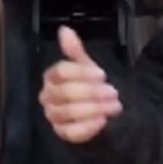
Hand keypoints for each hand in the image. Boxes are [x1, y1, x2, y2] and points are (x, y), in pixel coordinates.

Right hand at [40, 27, 121, 143]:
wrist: (101, 110)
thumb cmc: (91, 86)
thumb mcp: (87, 67)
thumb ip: (75, 51)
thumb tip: (64, 30)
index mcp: (51, 77)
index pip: (60, 72)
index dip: (82, 73)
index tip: (102, 75)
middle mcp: (48, 97)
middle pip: (65, 92)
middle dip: (91, 92)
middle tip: (113, 92)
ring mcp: (53, 116)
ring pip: (68, 112)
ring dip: (93, 109)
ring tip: (114, 106)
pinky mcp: (62, 133)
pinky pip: (71, 132)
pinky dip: (87, 127)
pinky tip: (102, 121)